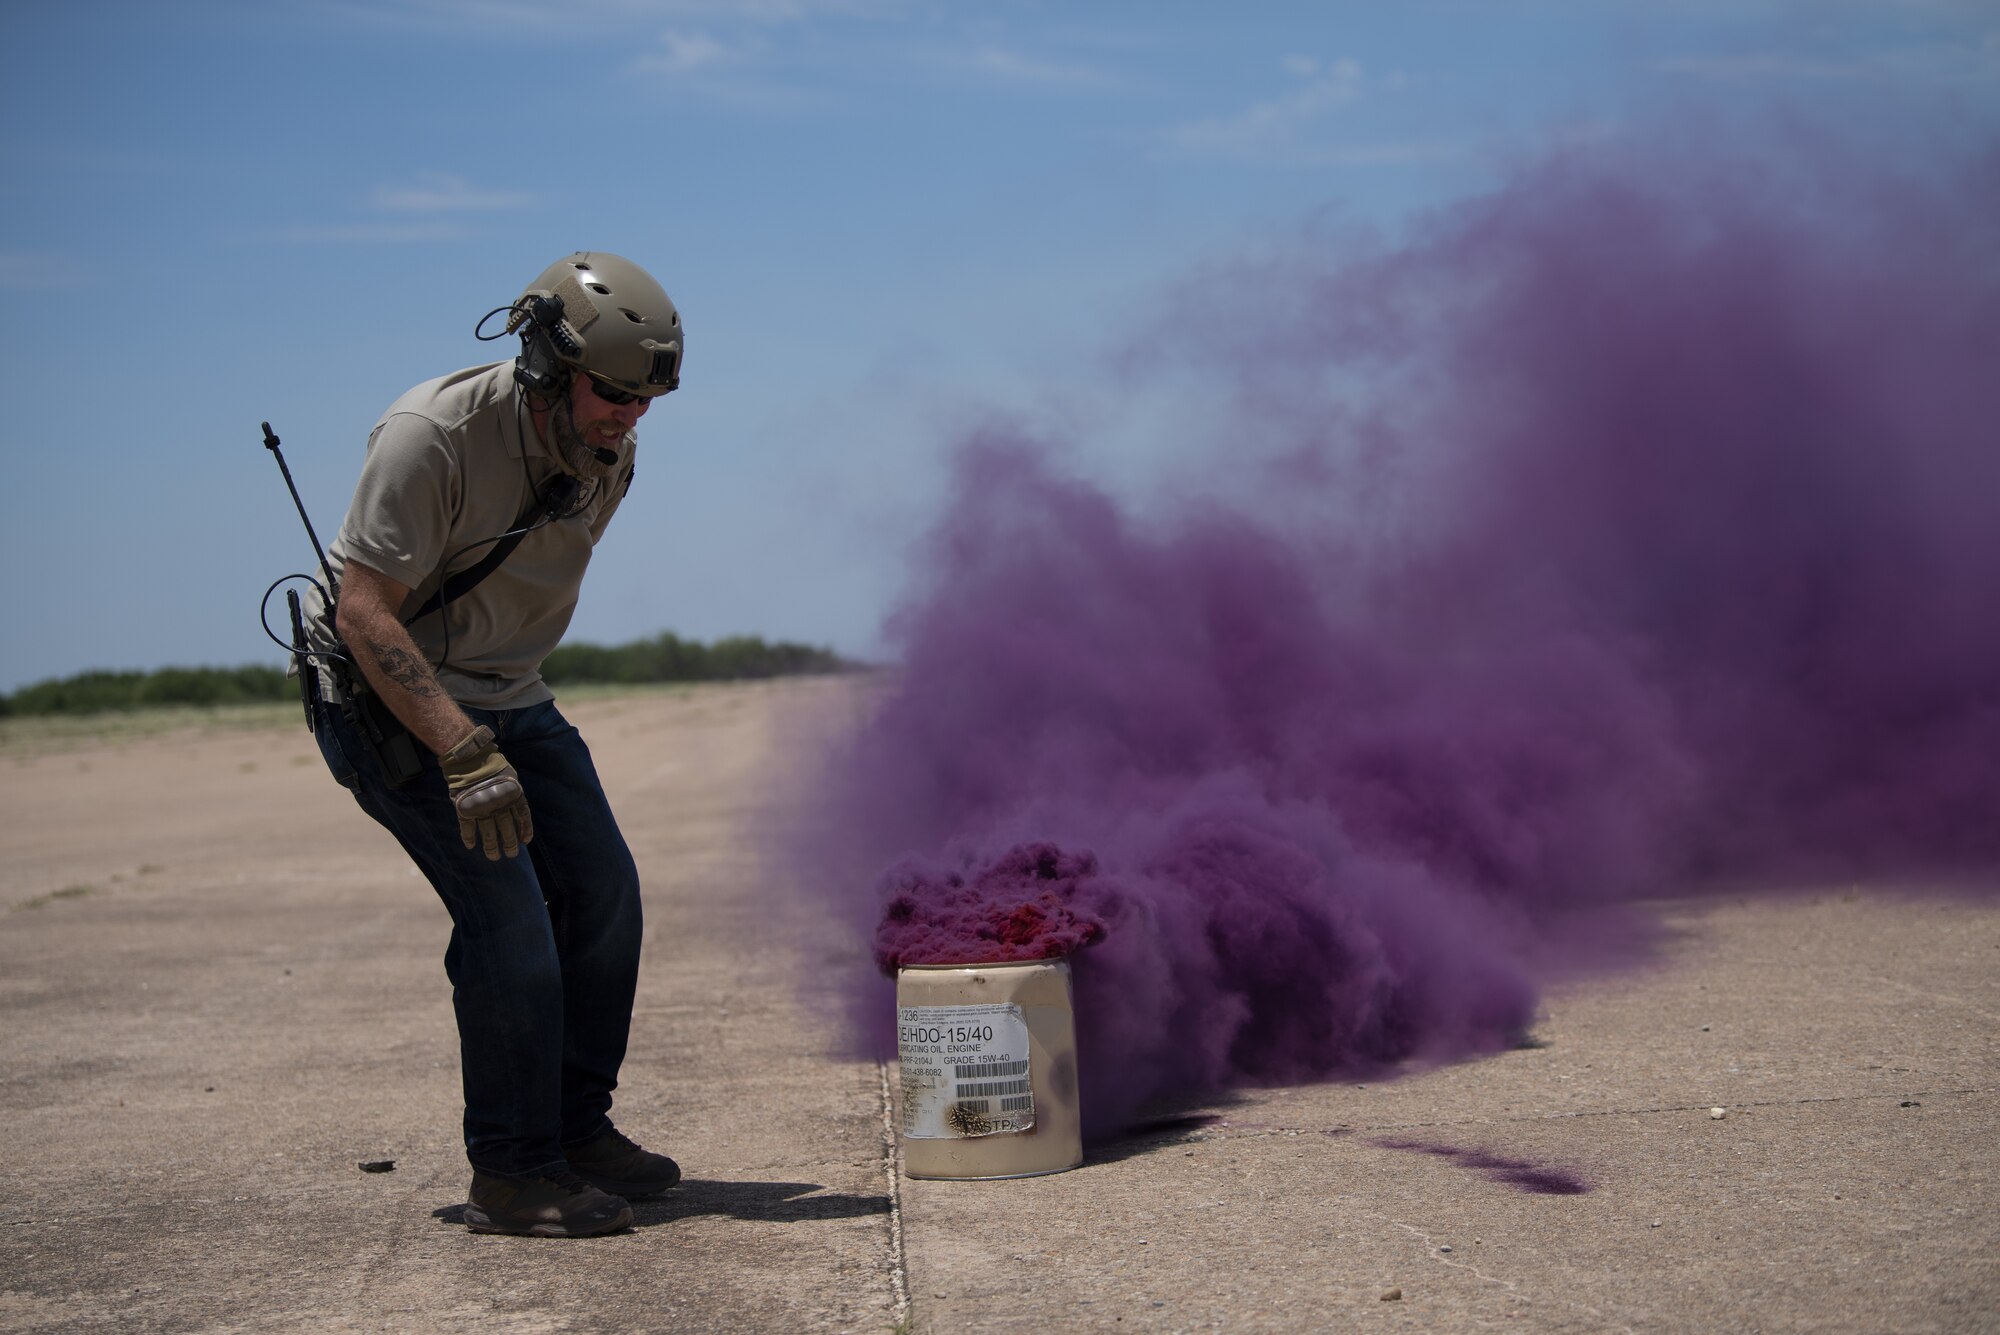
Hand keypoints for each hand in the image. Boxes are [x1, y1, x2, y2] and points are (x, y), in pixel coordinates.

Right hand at [439, 725, 533, 859]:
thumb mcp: (511, 777)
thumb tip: (517, 813)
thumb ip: (513, 794)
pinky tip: (470, 846)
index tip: (525, 842)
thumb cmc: (492, 764)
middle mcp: (499, 803)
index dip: (525, 830)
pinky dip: (468, 838)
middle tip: (511, 855)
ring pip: (488, 833)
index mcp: (513, 794)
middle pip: (507, 828)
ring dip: (491, 847)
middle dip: (510, 844)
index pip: (523, 816)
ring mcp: (482, 807)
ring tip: (494, 857)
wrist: (469, 757)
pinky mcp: (465, 809)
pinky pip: (467, 828)